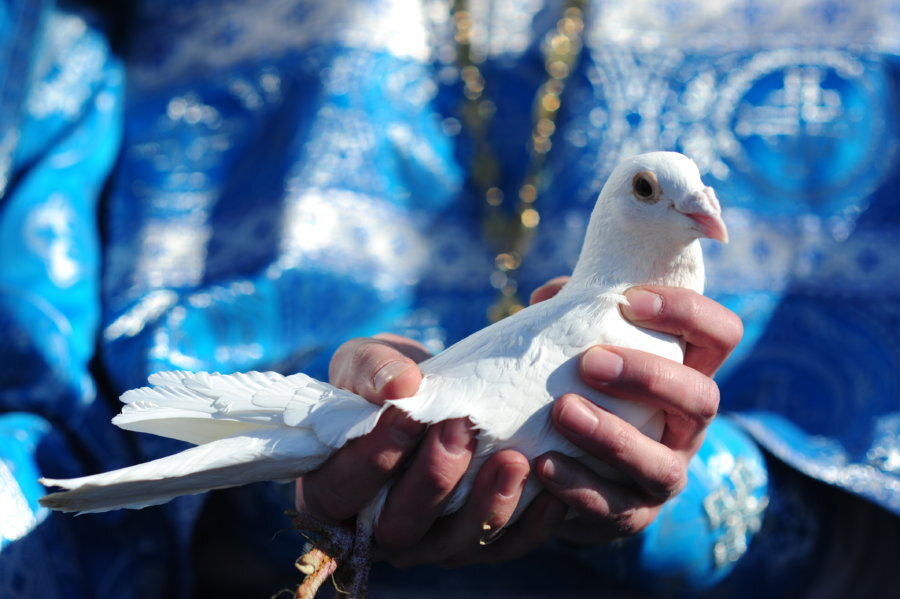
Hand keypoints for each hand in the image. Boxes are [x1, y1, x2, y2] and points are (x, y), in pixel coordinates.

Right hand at [295, 334, 563, 566]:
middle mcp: (379, 530)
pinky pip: (509, 546)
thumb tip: (400, 386)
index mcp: (334, 490)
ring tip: (513, 458)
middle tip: (461, 426)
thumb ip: (369, 370)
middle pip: (400, 527)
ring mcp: (432, 542)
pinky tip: (557, 486)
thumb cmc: (386, 379)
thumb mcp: (364, 362)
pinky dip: (535, 521)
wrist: (437, 390)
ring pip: (457, 544)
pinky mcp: (481, 543)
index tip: (407, 412)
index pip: (342, 489)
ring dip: (486, 504)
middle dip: (433, 478)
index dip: (373, 456)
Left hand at [530, 279, 742, 543]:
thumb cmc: (583, 390)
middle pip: (702, 399)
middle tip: (590, 363)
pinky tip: (545, 464)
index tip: (630, 300)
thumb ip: (573, 318)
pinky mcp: (634, 516)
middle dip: (648, 377)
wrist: (571, 474)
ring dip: (612, 436)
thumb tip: (549, 295)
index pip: (720, 335)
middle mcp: (689, 426)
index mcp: (687, 373)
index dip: (687, 312)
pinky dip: (578, 485)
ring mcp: (667, 475)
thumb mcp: (585, 351)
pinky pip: (615, 508)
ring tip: (562, 411)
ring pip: (662, 465)